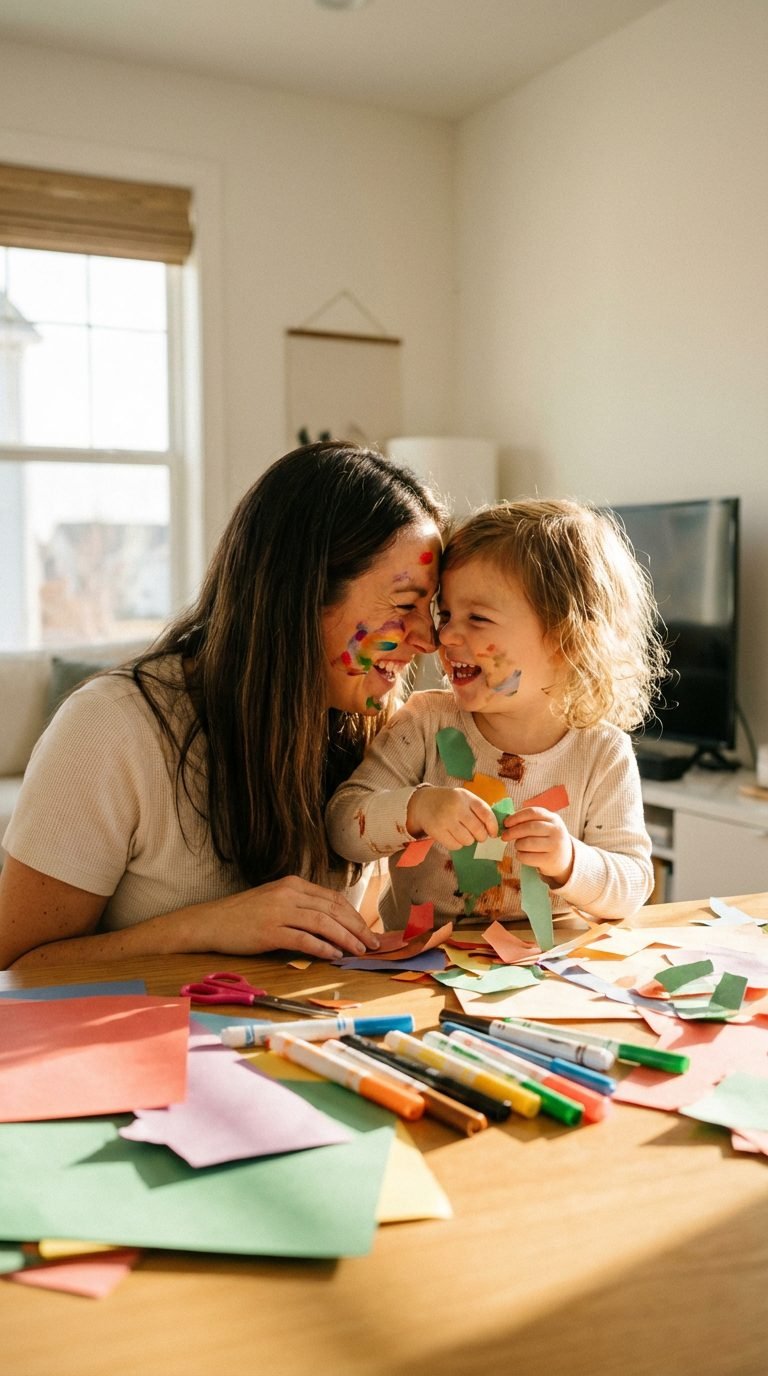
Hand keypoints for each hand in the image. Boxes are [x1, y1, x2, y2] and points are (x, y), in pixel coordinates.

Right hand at [212, 875, 380, 961]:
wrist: (210, 922)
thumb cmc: (242, 915)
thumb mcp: (274, 900)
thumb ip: (300, 906)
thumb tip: (331, 923)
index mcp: (293, 884)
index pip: (333, 898)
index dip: (354, 915)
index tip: (368, 930)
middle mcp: (288, 894)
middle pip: (333, 909)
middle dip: (357, 927)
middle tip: (373, 943)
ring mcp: (278, 911)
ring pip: (322, 922)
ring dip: (346, 937)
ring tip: (359, 951)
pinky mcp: (269, 931)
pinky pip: (303, 939)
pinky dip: (322, 947)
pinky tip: (334, 955)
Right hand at [407, 785, 496, 849]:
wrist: (424, 802)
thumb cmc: (450, 801)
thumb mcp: (464, 798)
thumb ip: (478, 810)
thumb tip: (493, 830)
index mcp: (466, 797)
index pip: (486, 814)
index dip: (493, 827)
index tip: (493, 833)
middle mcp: (456, 807)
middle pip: (478, 830)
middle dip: (481, 837)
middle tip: (478, 836)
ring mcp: (445, 819)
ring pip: (467, 840)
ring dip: (469, 841)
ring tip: (464, 834)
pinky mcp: (436, 831)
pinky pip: (455, 845)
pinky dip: (458, 844)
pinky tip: (454, 837)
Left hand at [503, 807, 574, 885]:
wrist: (565, 860)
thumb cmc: (548, 840)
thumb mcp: (545, 827)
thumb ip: (529, 822)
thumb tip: (506, 823)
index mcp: (554, 818)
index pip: (533, 812)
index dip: (517, 817)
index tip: (506, 823)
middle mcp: (556, 831)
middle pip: (529, 828)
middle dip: (513, 832)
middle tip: (504, 836)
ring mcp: (555, 846)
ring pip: (527, 843)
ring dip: (517, 845)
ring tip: (518, 846)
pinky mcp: (550, 860)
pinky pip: (527, 857)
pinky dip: (520, 856)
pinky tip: (521, 855)